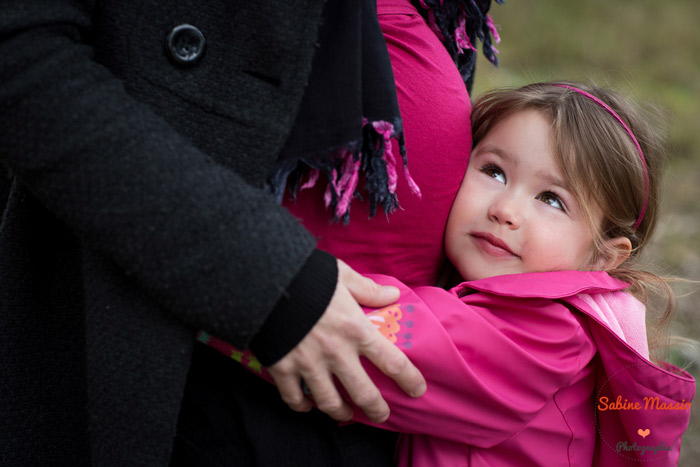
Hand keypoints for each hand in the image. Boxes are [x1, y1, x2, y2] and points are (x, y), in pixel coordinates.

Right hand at [267, 260, 426, 422]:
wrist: (266, 281)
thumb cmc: (308, 275)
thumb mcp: (343, 276)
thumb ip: (368, 289)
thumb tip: (393, 294)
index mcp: (356, 329)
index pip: (391, 361)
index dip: (408, 379)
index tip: (417, 390)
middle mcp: (336, 352)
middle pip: (363, 393)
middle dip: (376, 409)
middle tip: (382, 415)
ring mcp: (308, 364)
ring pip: (330, 403)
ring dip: (341, 413)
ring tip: (346, 414)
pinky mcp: (282, 368)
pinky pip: (294, 398)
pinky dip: (303, 406)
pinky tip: (308, 405)